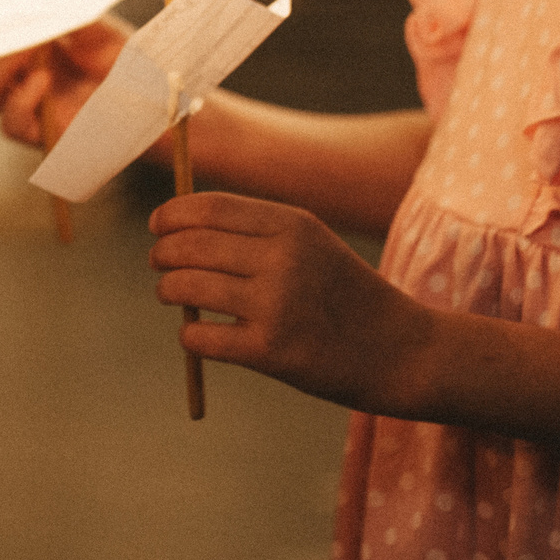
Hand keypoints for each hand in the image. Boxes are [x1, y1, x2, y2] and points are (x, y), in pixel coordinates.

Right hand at [0, 19, 128, 148]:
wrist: (154, 102)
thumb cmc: (127, 64)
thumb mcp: (100, 31)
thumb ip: (69, 17)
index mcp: (30, 46)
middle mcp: (22, 75)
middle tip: (14, 30)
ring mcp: (29, 105)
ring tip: (28, 53)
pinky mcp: (42, 135)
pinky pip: (12, 124)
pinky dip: (20, 101)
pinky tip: (43, 81)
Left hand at [149, 193, 434, 414]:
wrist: (402, 351)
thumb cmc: (346, 296)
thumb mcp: (313, 244)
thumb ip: (257, 233)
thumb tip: (183, 227)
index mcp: (293, 224)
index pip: (209, 207)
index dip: (173, 214)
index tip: (157, 225)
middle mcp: (282, 258)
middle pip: (191, 245)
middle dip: (163, 253)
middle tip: (158, 263)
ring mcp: (276, 304)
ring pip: (187, 287)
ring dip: (168, 290)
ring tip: (171, 294)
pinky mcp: (270, 350)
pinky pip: (201, 336)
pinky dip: (190, 335)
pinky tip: (200, 335)